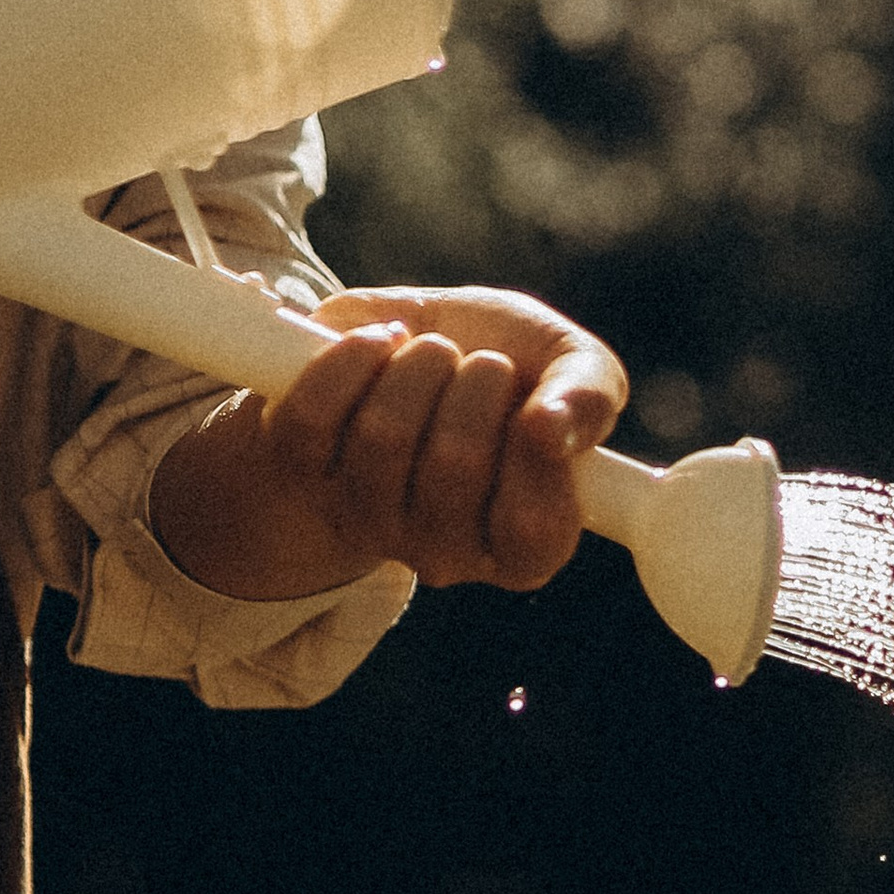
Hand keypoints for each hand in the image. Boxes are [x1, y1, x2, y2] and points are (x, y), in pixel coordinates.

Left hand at [150, 289, 629, 602]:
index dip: (535, 455)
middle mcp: (445, 555)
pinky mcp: (304, 474)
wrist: (417, 339)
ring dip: (416, 366)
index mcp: (523, 548)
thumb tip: (554, 427)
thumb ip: (589, 397)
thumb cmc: (510, 366)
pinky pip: (312, 420)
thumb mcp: (572, 367)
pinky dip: (347, 360)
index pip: (531, 530)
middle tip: (484, 365)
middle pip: (453, 468)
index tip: (536, 407)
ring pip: (381, 439)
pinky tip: (378, 344)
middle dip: (476, 383)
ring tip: (431, 354)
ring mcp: (369, 523)